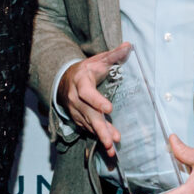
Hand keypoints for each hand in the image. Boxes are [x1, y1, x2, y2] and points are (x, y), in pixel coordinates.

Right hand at [57, 44, 131, 158]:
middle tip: (111, 140)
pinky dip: (98, 137)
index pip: (87, 93)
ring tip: (112, 147)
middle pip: (88, 115)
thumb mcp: (98, 60)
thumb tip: (129, 46)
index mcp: (81, 82)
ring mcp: (75, 110)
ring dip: (101, 136)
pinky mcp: (78, 118)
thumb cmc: (86, 70)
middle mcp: (75, 98)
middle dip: (100, 128)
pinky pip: (88, 128)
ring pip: (89, 124)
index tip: (109, 109)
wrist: (64, 80)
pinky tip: (109, 146)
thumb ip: (114, 55)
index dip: (96, 101)